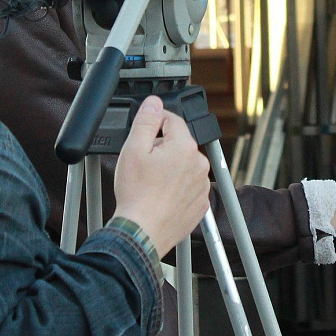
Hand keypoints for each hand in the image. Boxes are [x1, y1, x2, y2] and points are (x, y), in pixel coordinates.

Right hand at [112, 97, 210, 256]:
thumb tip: (154, 103)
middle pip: (178, 144)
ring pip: (184, 166)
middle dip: (161, 149)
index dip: (154, 123)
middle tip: (143, 164)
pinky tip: (160, 196)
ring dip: (170, 169)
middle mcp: (199, 164)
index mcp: (185, 147)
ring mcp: (202, 186)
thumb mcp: (133, 149)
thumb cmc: (136, 195)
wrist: (141, 232)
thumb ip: (146, 121)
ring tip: (150, 184)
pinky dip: (176, 188)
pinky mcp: (201, 204)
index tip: (143, 134)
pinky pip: (188, 187)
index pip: (172, 120)